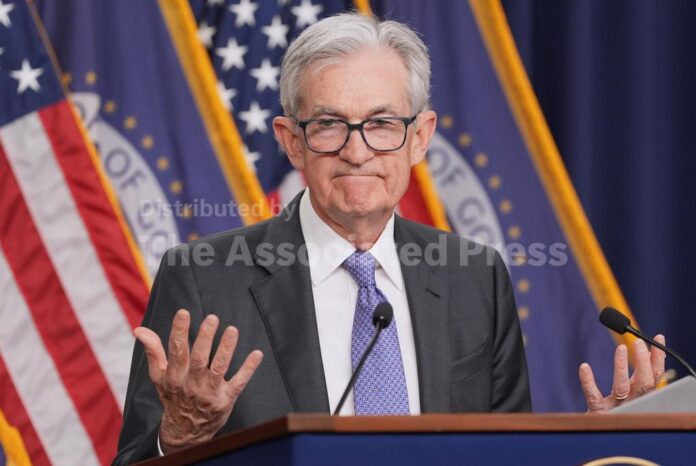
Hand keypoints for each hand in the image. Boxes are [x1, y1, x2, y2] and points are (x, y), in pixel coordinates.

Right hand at [134, 309, 262, 452]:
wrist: (184, 432)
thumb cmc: (173, 396)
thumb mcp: (158, 377)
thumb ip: (153, 351)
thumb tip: (140, 330)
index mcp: (174, 376)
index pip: (177, 351)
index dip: (180, 331)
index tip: (183, 312)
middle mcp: (191, 384)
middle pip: (199, 358)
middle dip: (205, 338)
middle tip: (212, 318)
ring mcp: (209, 393)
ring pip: (219, 368)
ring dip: (226, 349)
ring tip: (232, 330)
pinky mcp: (225, 400)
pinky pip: (238, 383)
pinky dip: (248, 369)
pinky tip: (257, 354)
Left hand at [579, 335, 665, 412]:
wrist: (598, 433)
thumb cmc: (616, 410)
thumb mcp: (630, 393)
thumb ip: (638, 377)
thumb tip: (647, 350)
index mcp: (641, 396)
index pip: (654, 377)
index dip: (657, 358)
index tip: (657, 339)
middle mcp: (632, 403)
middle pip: (643, 383)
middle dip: (643, 362)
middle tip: (639, 342)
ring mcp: (615, 409)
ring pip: (621, 388)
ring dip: (622, 367)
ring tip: (621, 348)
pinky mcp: (597, 413)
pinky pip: (593, 397)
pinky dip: (589, 382)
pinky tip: (584, 367)